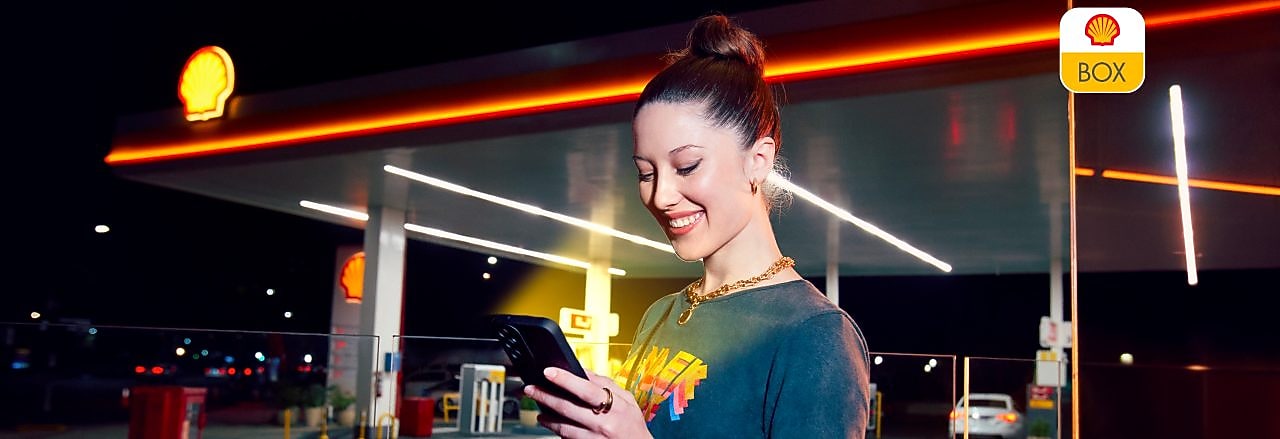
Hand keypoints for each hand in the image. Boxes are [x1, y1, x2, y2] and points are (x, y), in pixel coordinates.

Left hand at [523, 367, 651, 438]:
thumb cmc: (633, 424)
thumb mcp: (626, 400)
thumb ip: (605, 384)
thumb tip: (582, 371)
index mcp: (615, 407)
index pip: (585, 389)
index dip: (565, 379)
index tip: (548, 371)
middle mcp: (603, 424)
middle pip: (568, 408)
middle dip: (545, 396)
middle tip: (530, 388)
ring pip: (563, 427)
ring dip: (547, 417)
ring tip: (540, 410)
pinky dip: (558, 431)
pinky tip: (552, 424)